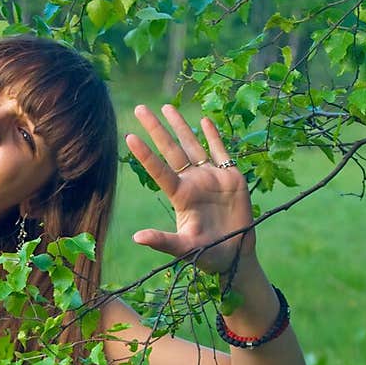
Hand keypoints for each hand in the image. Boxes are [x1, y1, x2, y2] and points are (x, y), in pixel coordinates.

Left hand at [125, 104, 253, 273]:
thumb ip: (163, 241)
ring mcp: (212, 177)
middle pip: (172, 150)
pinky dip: (214, 136)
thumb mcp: (184, 249)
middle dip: (157, 129)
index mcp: (181, 196)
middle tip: (139, 108)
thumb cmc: (208, 255)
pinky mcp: (231, 177)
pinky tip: (205, 120)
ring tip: (167, 107)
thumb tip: (136, 237)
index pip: (160, 170)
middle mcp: (193, 182)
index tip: (130, 136)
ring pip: (193, 145)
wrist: (235, 257)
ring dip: (181, 126)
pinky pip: (221, 151)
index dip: (146, 154)